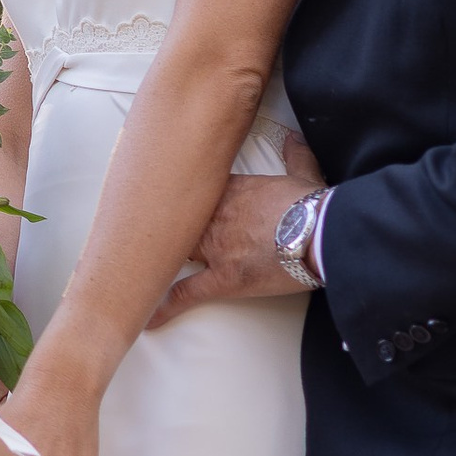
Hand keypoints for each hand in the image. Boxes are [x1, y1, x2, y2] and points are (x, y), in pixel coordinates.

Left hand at [146, 132, 326, 329]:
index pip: (198, 191)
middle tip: (151, 232)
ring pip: (178, 251)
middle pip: (180, 221)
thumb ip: (295, 156)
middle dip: (168, 227)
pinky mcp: (223, 279)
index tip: (176, 198)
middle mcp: (216, 217)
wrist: (317, 232)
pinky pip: (188, 292)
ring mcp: (216, 248)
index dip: (187, 197)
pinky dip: (167, 305)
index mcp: (233, 191)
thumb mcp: (303, 174)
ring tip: (138, 266)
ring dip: (162, 258)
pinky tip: (149, 316)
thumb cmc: (311, 206)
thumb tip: (294, 139)